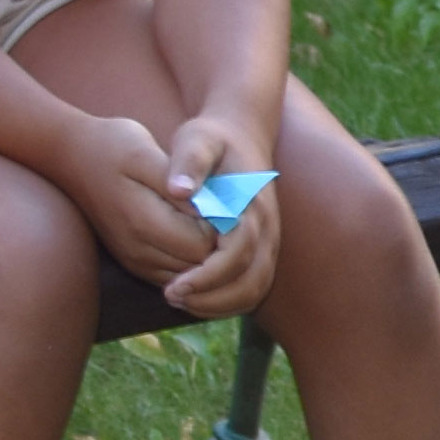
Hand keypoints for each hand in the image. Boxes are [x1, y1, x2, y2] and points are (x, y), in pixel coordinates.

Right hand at [52, 111, 217, 289]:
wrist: (72, 157)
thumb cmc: (113, 147)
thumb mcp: (144, 153)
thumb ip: (176, 182)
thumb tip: (207, 206)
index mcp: (142, 222)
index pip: (203, 244)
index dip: (220, 225)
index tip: (220, 197)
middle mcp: (138, 250)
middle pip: (199, 264)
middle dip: (216, 241)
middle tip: (217, 204)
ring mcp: (135, 260)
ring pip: (190, 275)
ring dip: (205, 252)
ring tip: (202, 213)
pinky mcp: (135, 263)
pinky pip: (175, 275)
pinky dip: (190, 260)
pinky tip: (189, 227)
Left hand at [161, 109, 280, 320]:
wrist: (242, 134)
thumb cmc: (213, 138)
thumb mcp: (197, 139)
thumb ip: (188, 162)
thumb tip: (177, 191)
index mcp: (251, 207)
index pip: (236, 257)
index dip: (206, 279)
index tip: (173, 288)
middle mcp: (267, 229)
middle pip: (251, 284)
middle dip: (211, 300)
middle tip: (171, 297)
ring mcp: (269, 242)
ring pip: (254, 291)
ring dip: (218, 305)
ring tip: (179, 300)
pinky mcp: (262, 249)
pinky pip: (251, 288)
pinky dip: (225, 301)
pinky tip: (193, 297)